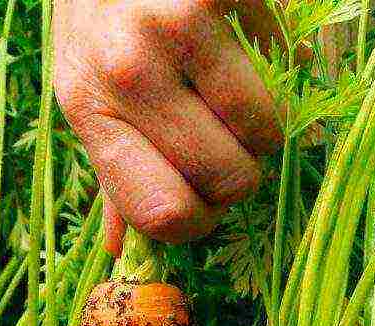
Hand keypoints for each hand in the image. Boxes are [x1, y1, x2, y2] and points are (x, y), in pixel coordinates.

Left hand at [53, 0, 282, 254]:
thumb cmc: (97, 27)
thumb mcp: (86, 96)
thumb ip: (112, 171)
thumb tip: (125, 249)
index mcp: (90, 111)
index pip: (162, 213)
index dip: (198, 223)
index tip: (204, 204)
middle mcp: (127, 71)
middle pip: (227, 179)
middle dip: (239, 177)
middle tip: (225, 148)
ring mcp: (176, 25)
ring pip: (265, 129)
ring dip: (263, 128)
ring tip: (232, 97)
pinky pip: (287, 62)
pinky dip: (281, 65)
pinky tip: (244, 45)